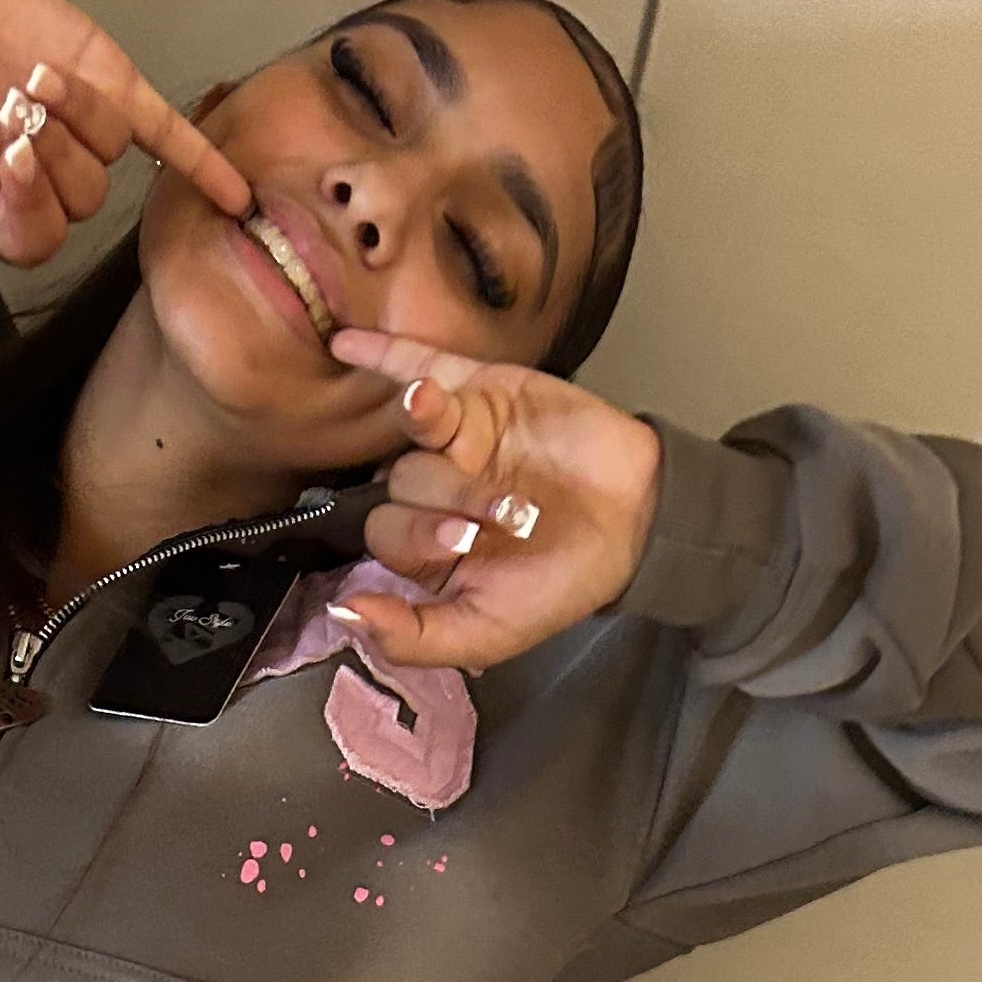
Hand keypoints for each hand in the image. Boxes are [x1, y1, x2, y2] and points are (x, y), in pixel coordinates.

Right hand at [0, 0, 251, 374]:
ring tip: (36, 77)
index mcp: (7, 223)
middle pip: (82, 198)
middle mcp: (52, 188)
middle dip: (49, 149)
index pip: (41, 237)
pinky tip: (236, 195)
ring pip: (109, 151)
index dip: (30, 199)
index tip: (5, 154)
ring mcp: (89, 140)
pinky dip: (202, 164)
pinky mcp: (117, 93)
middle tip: (10, 107)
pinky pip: (170, 139)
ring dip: (76, 112)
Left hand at [323, 328, 662, 671]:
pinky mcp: (481, 390)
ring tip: (453, 433)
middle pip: (400, 481)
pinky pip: (422, 365)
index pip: (386, 534)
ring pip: (414, 429)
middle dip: (448, 496)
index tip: (468, 542)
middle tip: (505, 511)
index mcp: (425, 550)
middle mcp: (431, 493)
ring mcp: (453, 438)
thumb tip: (344, 618)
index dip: (417, 536)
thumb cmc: (563, 582)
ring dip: (427, 429)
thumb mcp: (487, 634)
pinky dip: (384, 354)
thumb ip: (414, 638)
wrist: (636, 520)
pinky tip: (346, 343)